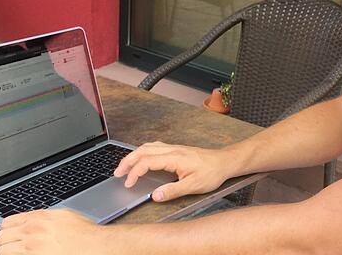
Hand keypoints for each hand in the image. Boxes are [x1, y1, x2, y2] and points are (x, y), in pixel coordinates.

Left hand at [0, 209, 108, 253]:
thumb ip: (44, 218)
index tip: (14, 236)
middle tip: (18, 248)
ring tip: (23, 254)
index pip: (7, 223)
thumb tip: (32, 222)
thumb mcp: (64, 216)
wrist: (96, 247)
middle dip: (8, 243)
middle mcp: (32, 232)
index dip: (10, 231)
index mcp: (38, 218)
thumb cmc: (85, 234)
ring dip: (11, 254)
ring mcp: (32, 249)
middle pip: (1, 238)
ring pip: (3, 252)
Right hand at [114, 141, 233, 201]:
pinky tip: (141, 157)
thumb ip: (173, 191)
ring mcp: (174, 148)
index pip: (147, 162)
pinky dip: (142, 151)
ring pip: (147, 147)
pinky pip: (154, 146)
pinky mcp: (176, 149)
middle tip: (117, 173)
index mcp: (174, 158)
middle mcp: (172, 150)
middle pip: (143, 151)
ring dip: (133, 155)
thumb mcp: (194, 186)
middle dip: (127, 161)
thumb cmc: (212, 172)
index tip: (128, 183)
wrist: (224, 162)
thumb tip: (154, 196)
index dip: (134, 173)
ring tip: (124, 166)